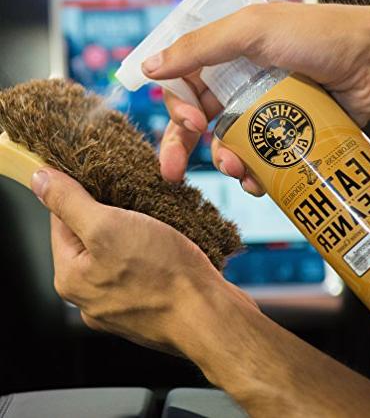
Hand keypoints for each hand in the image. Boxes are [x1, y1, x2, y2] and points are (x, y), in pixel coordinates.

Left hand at [31, 168, 256, 353]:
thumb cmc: (164, 275)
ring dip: (133, 234)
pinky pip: (140, 270)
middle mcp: (90, 297)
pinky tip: (168, 247)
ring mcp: (120, 305)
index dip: (80, 193)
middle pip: (91, 238)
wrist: (208, 315)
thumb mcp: (108, 226)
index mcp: (71, 277)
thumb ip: (69, 203)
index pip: (61, 221)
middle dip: (112, 214)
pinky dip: (151, 254)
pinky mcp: (147, 306)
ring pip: (119, 254)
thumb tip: (40, 181)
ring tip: (156, 224)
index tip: (101, 176)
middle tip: (137, 201)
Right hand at [141, 1, 369, 195]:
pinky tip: (259, 181)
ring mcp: (263, 110)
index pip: (184, 83)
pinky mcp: (286, 133)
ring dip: (226, 162)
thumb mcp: (253, 31)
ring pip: (228, 144)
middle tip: (173, 171)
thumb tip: (151, 66)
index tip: (192, 123)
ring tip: (239, 172)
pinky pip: (259, 159)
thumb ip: (199, 48)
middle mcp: (241, 81)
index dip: (179, 106)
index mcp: (227, 52)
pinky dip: (255, 174)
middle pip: (198, 119)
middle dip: (183, 146)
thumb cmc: (319, 37)